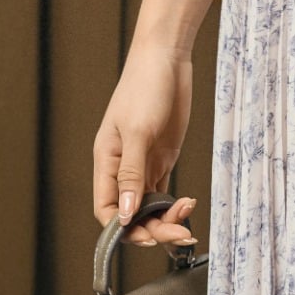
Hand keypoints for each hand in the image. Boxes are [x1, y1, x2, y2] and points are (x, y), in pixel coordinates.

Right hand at [92, 36, 198, 247]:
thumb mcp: (137, 131)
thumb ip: (131, 174)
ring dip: (166, 219)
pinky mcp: (162, 158)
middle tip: (179, 233)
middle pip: (131, 213)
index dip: (123, 229)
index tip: (148, 235)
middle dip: (152, 228)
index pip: (106, 209)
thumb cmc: (145, 87)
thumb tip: (125, 215)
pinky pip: (164, 192)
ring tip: (188, 220)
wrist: (167, 59)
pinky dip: (175, 205)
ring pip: (149, 207)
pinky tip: (188, 204)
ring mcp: (143, 164)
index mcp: (105, 161)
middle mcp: (122, 168)